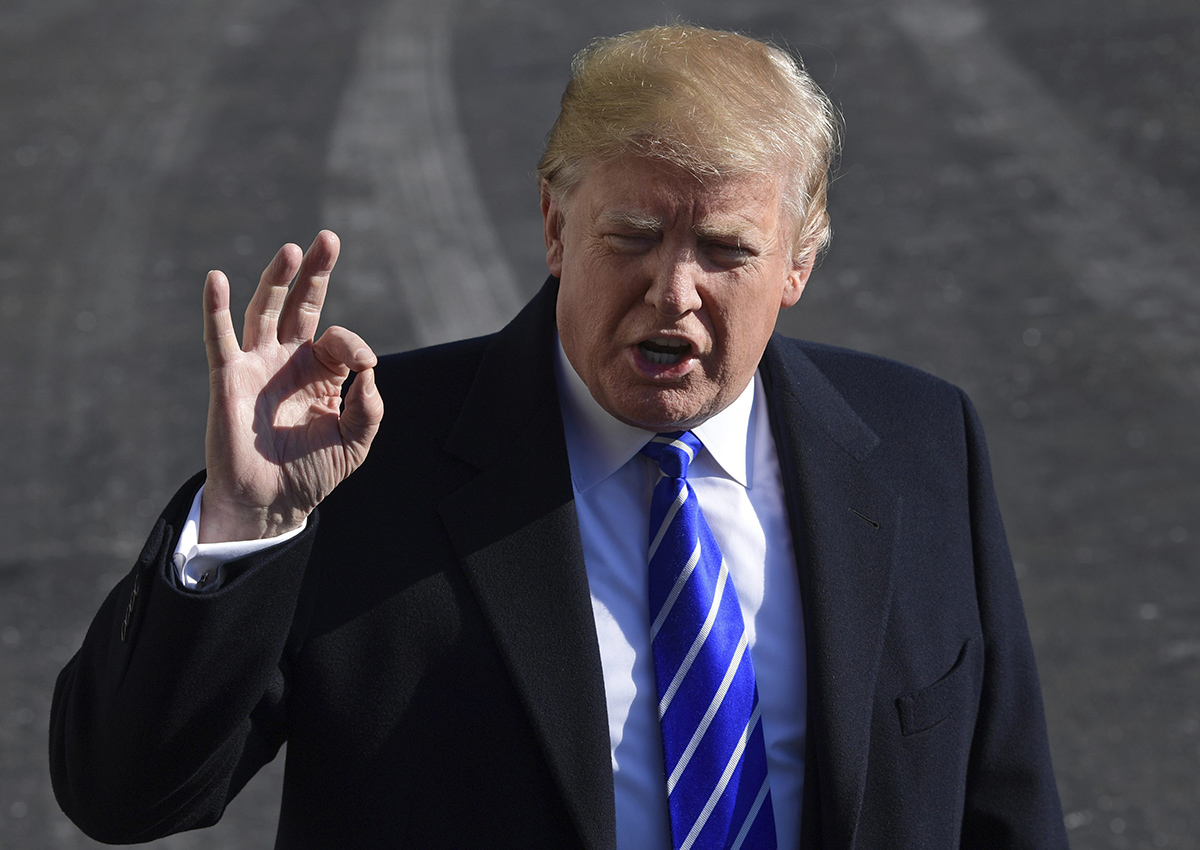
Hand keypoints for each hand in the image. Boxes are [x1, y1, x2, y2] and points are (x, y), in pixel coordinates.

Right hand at [200, 231, 383, 542]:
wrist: (272, 503)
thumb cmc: (312, 473)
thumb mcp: (355, 441)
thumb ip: (368, 406)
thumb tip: (369, 368)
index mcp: (322, 373)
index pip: (339, 338)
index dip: (354, 344)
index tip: (364, 366)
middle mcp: (289, 361)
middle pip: (301, 304)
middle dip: (315, 271)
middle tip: (328, 238)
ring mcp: (257, 365)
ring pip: (266, 311)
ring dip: (277, 279)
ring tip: (293, 250)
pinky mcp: (228, 378)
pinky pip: (220, 337)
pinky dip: (216, 308)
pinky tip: (217, 279)